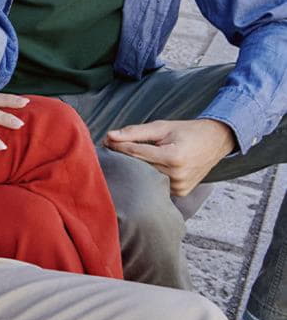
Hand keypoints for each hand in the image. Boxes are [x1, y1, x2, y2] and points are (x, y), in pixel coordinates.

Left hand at [104, 118, 235, 195]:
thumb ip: (135, 132)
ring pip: (147, 177)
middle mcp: (177, 175)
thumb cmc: (187, 131)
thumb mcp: (161, 127)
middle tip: (109, 148)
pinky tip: (142, 169)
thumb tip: (110, 136)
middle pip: (140, 167)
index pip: (136, 153)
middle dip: (124, 157)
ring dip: (135, 168)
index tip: (104, 141)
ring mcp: (180, 187)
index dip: (118, 147)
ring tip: (125, 158)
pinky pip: (157, 184)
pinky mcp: (181, 193)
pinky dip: (148, 176)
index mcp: (173, 157)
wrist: (215, 142)